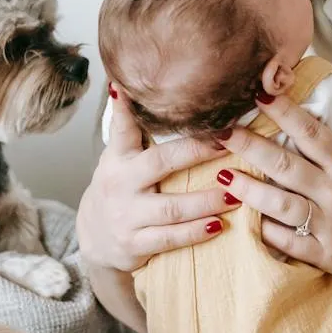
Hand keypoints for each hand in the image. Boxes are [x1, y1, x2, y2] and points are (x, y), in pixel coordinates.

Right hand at [75, 88, 232, 272]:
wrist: (95, 241)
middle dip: (196, 151)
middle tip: (229, 141)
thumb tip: (139, 89)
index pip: (122, 128)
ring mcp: (127, 216)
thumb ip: (133, 132)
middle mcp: (120, 184)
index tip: (133, 88)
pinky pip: (171, 238)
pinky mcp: (135, 244)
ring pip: (172, 207)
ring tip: (236, 193)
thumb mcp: (118, 159)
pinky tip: (219, 225)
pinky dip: (196, 232)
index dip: (127, 108)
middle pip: (160, 162)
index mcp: (118, 158)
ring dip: (207, 200)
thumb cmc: (119, 191)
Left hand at [212, 93, 331, 282]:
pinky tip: (244, 221)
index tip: (258, 95)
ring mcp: (330, 224)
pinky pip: (289, 242)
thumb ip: (327, 148)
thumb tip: (291, 118)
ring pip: (282, 204)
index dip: (284, 112)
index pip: (311, 132)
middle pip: (287, 166)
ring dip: (249, 190)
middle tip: (222, 131)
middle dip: (251, 147)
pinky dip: (265, 232)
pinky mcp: (326, 254)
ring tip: (223, 177)